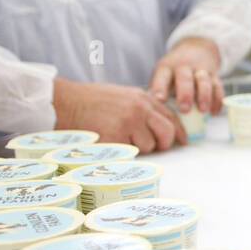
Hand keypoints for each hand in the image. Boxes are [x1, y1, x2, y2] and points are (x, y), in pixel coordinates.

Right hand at [52, 77, 180, 152]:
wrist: (67, 102)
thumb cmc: (91, 101)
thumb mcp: (122, 95)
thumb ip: (141, 107)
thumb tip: (158, 125)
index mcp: (142, 97)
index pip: (170, 115)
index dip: (179, 131)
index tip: (183, 141)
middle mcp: (139, 109)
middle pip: (166, 133)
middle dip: (163, 143)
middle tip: (155, 147)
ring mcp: (128, 124)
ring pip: (148, 146)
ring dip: (138, 148)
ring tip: (120, 138)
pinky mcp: (116, 138)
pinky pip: (130, 154)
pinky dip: (123, 153)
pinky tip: (111, 143)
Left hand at [149, 37, 224, 115]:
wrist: (196, 48)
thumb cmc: (174, 69)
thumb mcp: (162, 73)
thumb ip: (159, 90)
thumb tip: (156, 113)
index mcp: (167, 67)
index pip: (162, 76)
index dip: (160, 88)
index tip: (159, 100)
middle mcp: (184, 66)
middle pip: (185, 78)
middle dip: (185, 94)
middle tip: (184, 109)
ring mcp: (200, 69)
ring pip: (204, 81)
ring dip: (204, 96)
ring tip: (203, 110)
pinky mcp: (214, 75)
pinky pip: (218, 87)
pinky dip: (217, 101)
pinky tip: (214, 112)